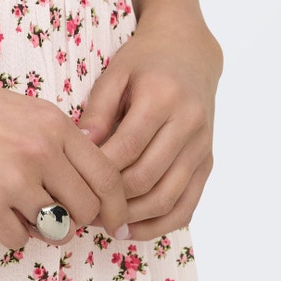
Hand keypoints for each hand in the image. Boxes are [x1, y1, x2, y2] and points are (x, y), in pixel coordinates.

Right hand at [0, 50, 131, 252]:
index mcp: (52, 121)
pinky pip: (18, 240)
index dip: (115, 206)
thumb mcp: (15, 110)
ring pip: (57, 229)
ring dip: (40, 227)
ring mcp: (13, 179)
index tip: (112, 223)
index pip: (109, 176)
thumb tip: (88, 190)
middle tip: (56, 217)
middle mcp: (40, 149)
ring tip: (11, 204)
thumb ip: (53, 141)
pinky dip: (6, 231)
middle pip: (89, 209)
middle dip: (77, 221)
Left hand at [77, 9, 222, 240]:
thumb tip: (82, 146)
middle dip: (113, 199)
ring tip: (105, 223)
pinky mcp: (207, 163)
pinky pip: (187, 206)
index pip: (127, 147)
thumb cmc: (146, 60)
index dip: (99, 171)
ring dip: (135, 218)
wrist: (190, 51)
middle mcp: (188, 124)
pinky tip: (133, 228)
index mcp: (163, 97)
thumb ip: (98, 108)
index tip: (73, 182)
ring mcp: (202, 147)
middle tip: (84, 209)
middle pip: (147, 178)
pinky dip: (160, 224)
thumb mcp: (116, 72)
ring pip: (168, 199)